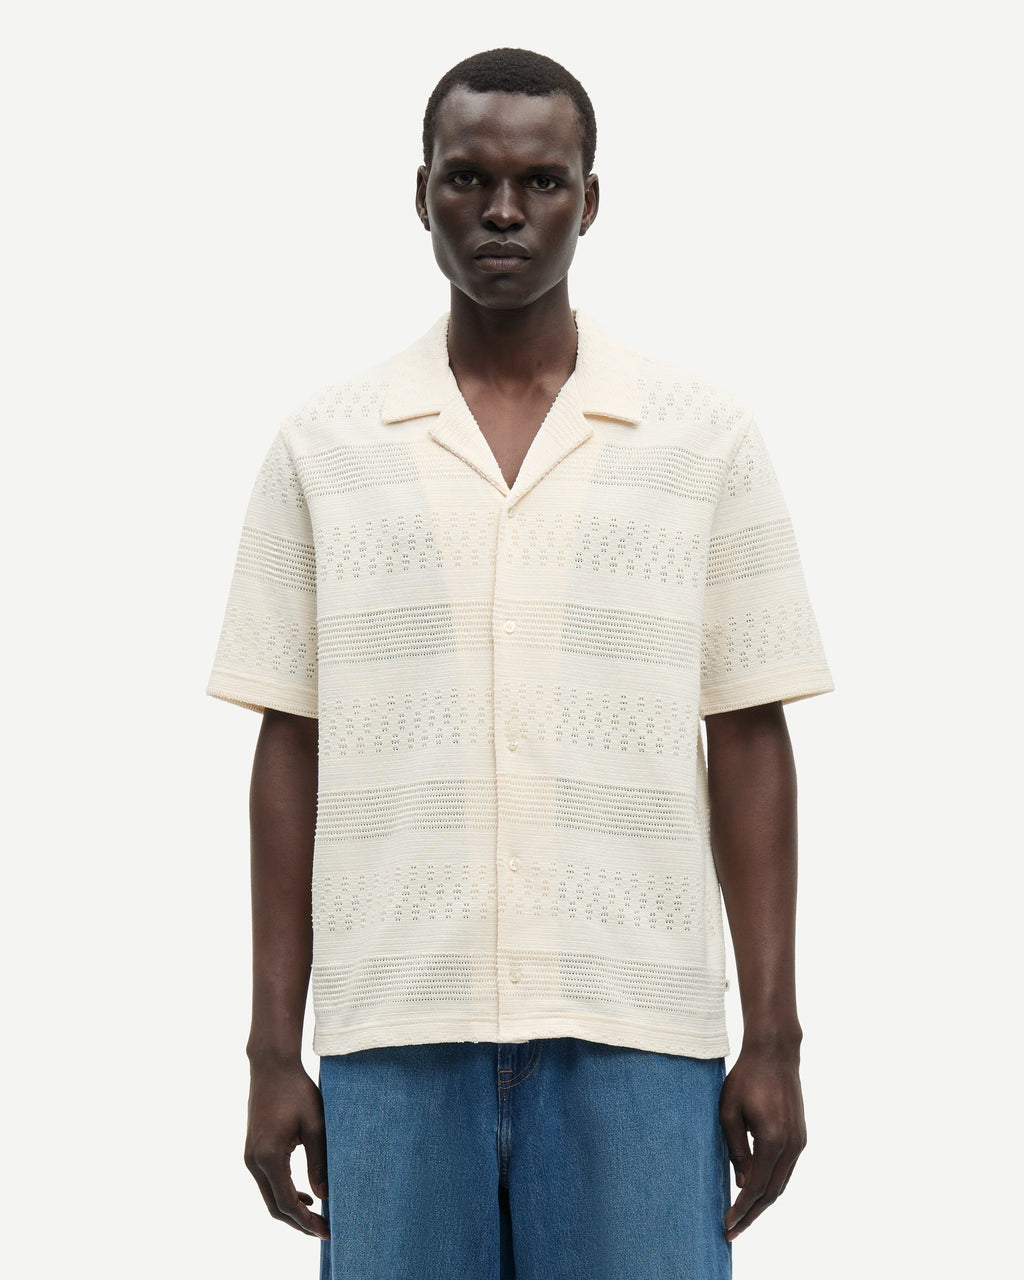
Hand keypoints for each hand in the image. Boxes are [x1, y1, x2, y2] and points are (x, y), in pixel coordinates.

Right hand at [244, 1060, 329, 1239]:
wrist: (272, 1066)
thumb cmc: (297, 1090)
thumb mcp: (315, 1125)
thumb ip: (319, 1162)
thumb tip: (325, 1196)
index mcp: (269, 1156)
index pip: (287, 1203)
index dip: (307, 1222)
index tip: (328, 1231)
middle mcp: (254, 1161)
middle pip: (275, 1207)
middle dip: (299, 1223)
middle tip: (324, 1230)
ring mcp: (250, 1157)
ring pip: (270, 1196)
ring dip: (291, 1209)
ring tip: (318, 1216)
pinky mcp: (253, 1150)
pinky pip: (267, 1182)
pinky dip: (284, 1193)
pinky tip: (305, 1194)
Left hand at [718, 1039, 805, 1240]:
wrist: (774, 1054)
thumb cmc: (745, 1078)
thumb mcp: (729, 1112)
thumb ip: (735, 1149)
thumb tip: (742, 1183)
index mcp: (772, 1140)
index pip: (756, 1187)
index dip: (741, 1209)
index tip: (727, 1225)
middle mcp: (791, 1145)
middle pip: (772, 1192)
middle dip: (752, 1215)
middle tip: (732, 1231)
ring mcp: (799, 1142)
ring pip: (782, 1184)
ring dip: (763, 1203)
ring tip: (742, 1217)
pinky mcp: (801, 1136)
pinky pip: (786, 1170)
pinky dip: (772, 1185)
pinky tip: (756, 1192)